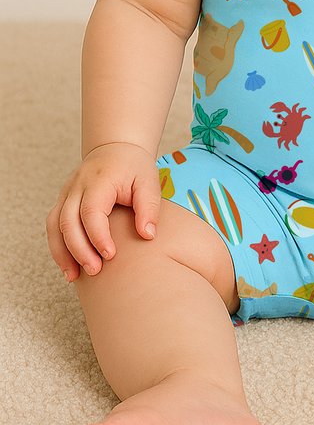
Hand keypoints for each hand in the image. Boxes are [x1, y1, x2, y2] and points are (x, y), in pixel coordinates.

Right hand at [46, 142, 161, 281]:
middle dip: (79, 250)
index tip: (110, 255)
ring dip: (62, 252)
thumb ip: (149, 207)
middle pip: (68, 221)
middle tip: (96, 270)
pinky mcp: (63, 201)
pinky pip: (53, 226)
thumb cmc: (134, 167)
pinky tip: (68, 267)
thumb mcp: (149, 182)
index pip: (91, 212)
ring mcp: (66, 193)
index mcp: (98, 181)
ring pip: (54, 225)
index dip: (97, 236)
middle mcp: (77, 186)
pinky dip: (58, 247)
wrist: (115, 147)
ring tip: (74, 276)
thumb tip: (147, 235)